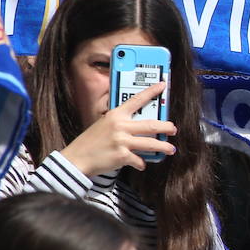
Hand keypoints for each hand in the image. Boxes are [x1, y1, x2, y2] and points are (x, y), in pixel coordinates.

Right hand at [61, 80, 176, 175]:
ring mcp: (122, 141)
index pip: (136, 100)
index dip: (151, 92)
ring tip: (170, 149)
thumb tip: (140, 126)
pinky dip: (142, 163)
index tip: (162, 85)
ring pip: (151, 143)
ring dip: (164, 147)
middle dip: (166, 127)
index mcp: (115, 115)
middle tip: (173, 129)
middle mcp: (120, 126)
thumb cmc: (90, 142)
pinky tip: (141, 164)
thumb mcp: (103, 125)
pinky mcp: (122, 155)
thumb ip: (120, 122)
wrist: (76, 158)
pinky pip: (140, 160)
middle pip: (151, 124)